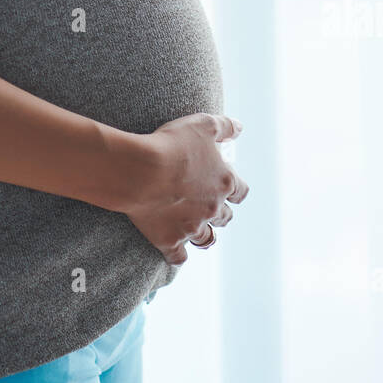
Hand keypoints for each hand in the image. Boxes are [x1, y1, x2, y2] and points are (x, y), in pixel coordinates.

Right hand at [122, 113, 247, 264]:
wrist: (141, 172)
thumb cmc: (172, 145)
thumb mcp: (203, 124)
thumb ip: (225, 126)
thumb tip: (240, 128)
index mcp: (224, 182)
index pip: (241, 192)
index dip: (235, 189)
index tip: (226, 186)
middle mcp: (213, 209)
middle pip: (225, 217)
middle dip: (219, 212)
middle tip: (207, 205)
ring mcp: (192, 228)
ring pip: (207, 240)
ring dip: (205, 235)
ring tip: (196, 230)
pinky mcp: (170, 241)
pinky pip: (179, 257)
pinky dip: (178, 255)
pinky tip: (174, 250)